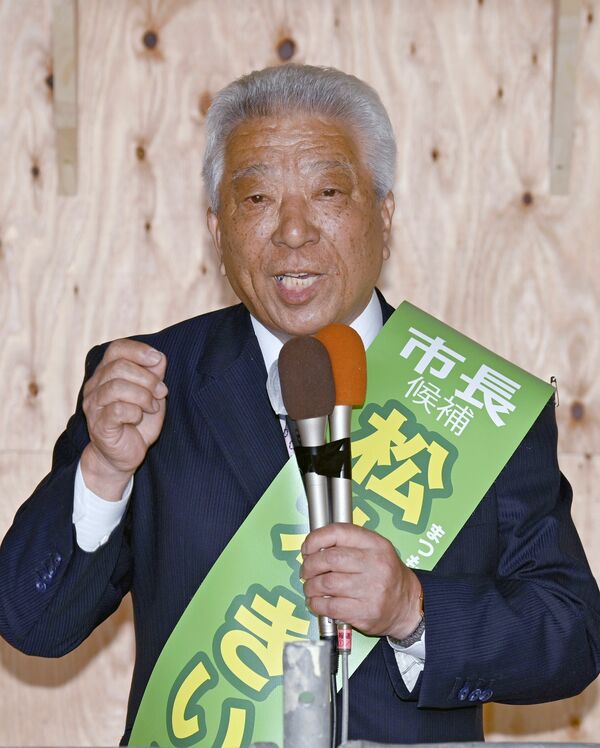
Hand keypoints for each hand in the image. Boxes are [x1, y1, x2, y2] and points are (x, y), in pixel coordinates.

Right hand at [80, 339, 167, 499]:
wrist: (124, 454)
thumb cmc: (138, 422)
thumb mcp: (152, 395)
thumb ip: (154, 375)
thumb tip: (159, 358)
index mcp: (106, 373)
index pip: (117, 349)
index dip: (139, 350)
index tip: (158, 360)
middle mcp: (95, 386)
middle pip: (118, 366)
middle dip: (147, 378)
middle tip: (161, 392)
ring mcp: (94, 406)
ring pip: (116, 387)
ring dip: (143, 396)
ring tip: (152, 407)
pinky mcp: (98, 425)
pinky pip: (116, 410)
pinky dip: (134, 412)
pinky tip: (139, 418)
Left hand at [300, 524, 421, 638]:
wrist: (407, 605)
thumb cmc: (386, 575)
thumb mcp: (374, 549)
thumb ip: (348, 543)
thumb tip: (314, 547)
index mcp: (375, 544)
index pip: (339, 532)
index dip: (316, 539)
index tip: (307, 548)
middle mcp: (374, 564)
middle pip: (329, 559)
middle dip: (310, 565)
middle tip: (306, 571)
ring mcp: (370, 590)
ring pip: (327, 584)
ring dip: (311, 586)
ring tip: (310, 587)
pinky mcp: (364, 612)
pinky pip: (330, 607)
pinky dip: (317, 604)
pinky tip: (317, 602)